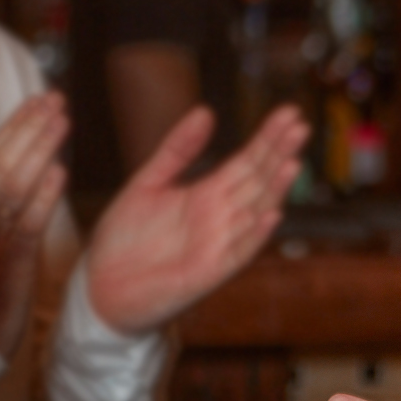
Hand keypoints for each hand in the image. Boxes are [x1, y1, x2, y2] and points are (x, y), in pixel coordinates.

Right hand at [0, 93, 68, 355]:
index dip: (10, 126)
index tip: (36, 99)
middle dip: (25, 126)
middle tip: (55, 96)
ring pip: (10, 186)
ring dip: (38, 149)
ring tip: (62, 121)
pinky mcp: (6, 266)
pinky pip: (24, 226)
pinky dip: (42, 196)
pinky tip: (61, 172)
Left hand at [84, 104, 307, 334]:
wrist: (100, 289)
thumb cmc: (124, 240)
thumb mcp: (147, 183)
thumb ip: (177, 150)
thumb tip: (205, 111)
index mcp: (208, 194)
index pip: (248, 160)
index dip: (269, 137)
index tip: (290, 113)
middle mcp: (222, 216)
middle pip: (259, 179)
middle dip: (280, 153)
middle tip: (301, 125)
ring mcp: (220, 243)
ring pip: (257, 211)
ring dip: (276, 189)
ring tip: (293, 162)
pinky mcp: (210, 272)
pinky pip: (240, 251)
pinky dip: (256, 235)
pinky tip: (272, 214)